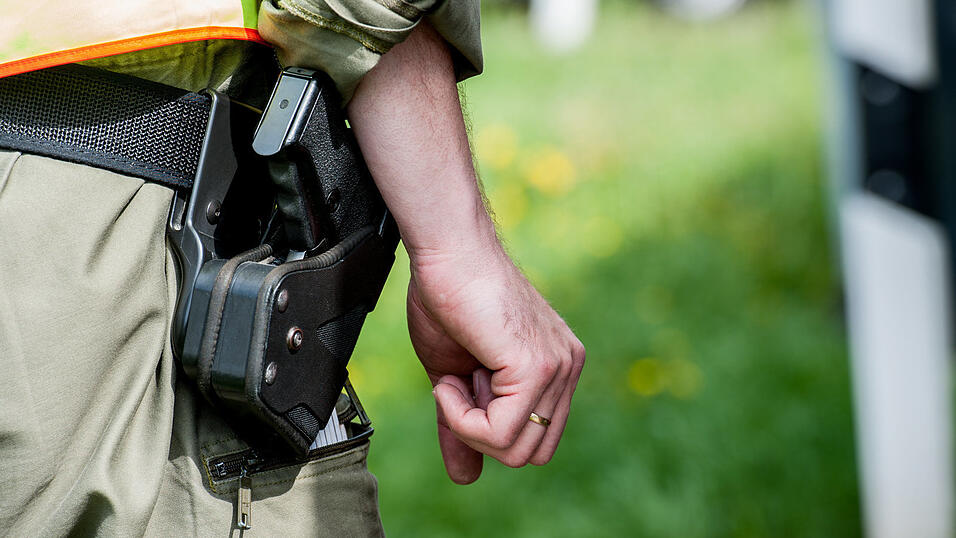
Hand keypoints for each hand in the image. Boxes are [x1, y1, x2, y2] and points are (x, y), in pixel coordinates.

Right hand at [406, 243, 585, 483]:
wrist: (446, 255)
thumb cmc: (449, 300)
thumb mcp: (456, 378)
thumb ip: (466, 427)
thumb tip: (466, 477)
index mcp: (557, 368)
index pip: (537, 439)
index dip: (489, 429)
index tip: (461, 389)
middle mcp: (567, 368)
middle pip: (531, 453)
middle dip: (482, 434)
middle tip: (457, 388)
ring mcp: (558, 368)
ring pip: (515, 449)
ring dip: (467, 424)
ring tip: (451, 378)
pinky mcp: (536, 368)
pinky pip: (498, 431)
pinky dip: (461, 416)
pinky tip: (450, 377)